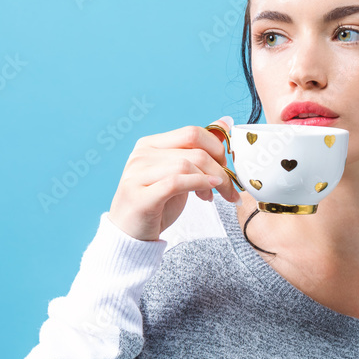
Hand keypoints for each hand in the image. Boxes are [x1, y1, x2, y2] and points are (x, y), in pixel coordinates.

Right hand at [107, 117, 240, 241]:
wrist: (130, 235)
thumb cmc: (157, 205)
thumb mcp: (180, 174)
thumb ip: (198, 150)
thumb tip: (224, 122)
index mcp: (150, 144)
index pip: (192, 132)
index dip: (217, 148)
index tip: (226, 168)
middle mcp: (141, 154)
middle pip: (194, 149)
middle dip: (220, 168)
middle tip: (228, 187)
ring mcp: (137, 174)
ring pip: (187, 165)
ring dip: (211, 181)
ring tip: (214, 197)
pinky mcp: (139, 196)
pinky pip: (175, 183)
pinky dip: (198, 185)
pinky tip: (207, 195)